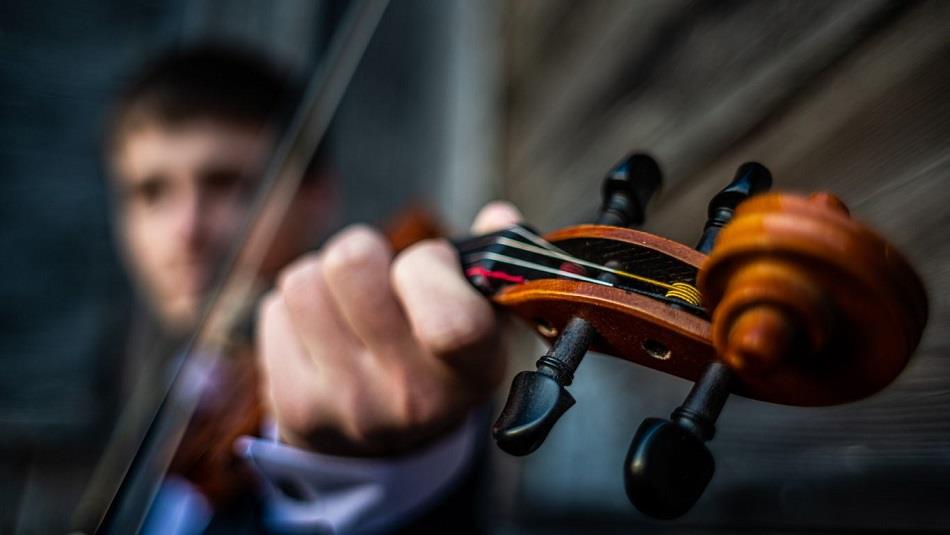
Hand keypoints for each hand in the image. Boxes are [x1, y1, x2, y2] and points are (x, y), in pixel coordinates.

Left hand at [256, 202, 520, 455]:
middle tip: (383, 279)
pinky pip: (274, 310)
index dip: (431, 264)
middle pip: (351, 263)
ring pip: (304, 279)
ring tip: (350, 308)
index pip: (451, 323)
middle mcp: (410, 396)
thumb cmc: (441, 358)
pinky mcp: (294, 407)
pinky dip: (294, 312)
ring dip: (324, 281)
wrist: (391, 445)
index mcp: (471, 369)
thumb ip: (496, 261)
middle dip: (365, 252)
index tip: (435, 266)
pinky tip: (323, 337)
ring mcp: (348, 405)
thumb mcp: (487, 320)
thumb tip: (498, 215)